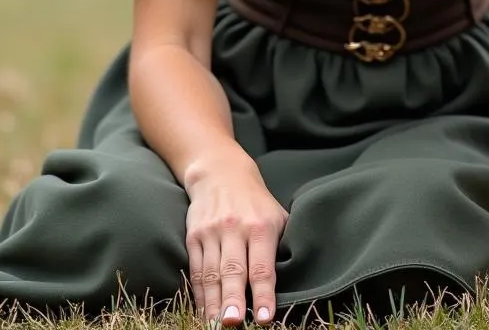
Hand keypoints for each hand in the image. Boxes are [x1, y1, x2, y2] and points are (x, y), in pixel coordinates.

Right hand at [184, 156, 287, 325]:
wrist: (221, 173)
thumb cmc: (256, 202)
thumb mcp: (277, 215)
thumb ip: (282, 244)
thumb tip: (295, 276)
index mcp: (261, 226)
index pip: (263, 266)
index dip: (264, 293)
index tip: (265, 318)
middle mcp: (235, 229)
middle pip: (233, 271)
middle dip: (233, 300)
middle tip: (233, 324)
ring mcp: (212, 233)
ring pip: (211, 274)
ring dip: (213, 304)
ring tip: (216, 326)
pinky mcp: (193, 237)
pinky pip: (196, 270)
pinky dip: (199, 294)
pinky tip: (203, 312)